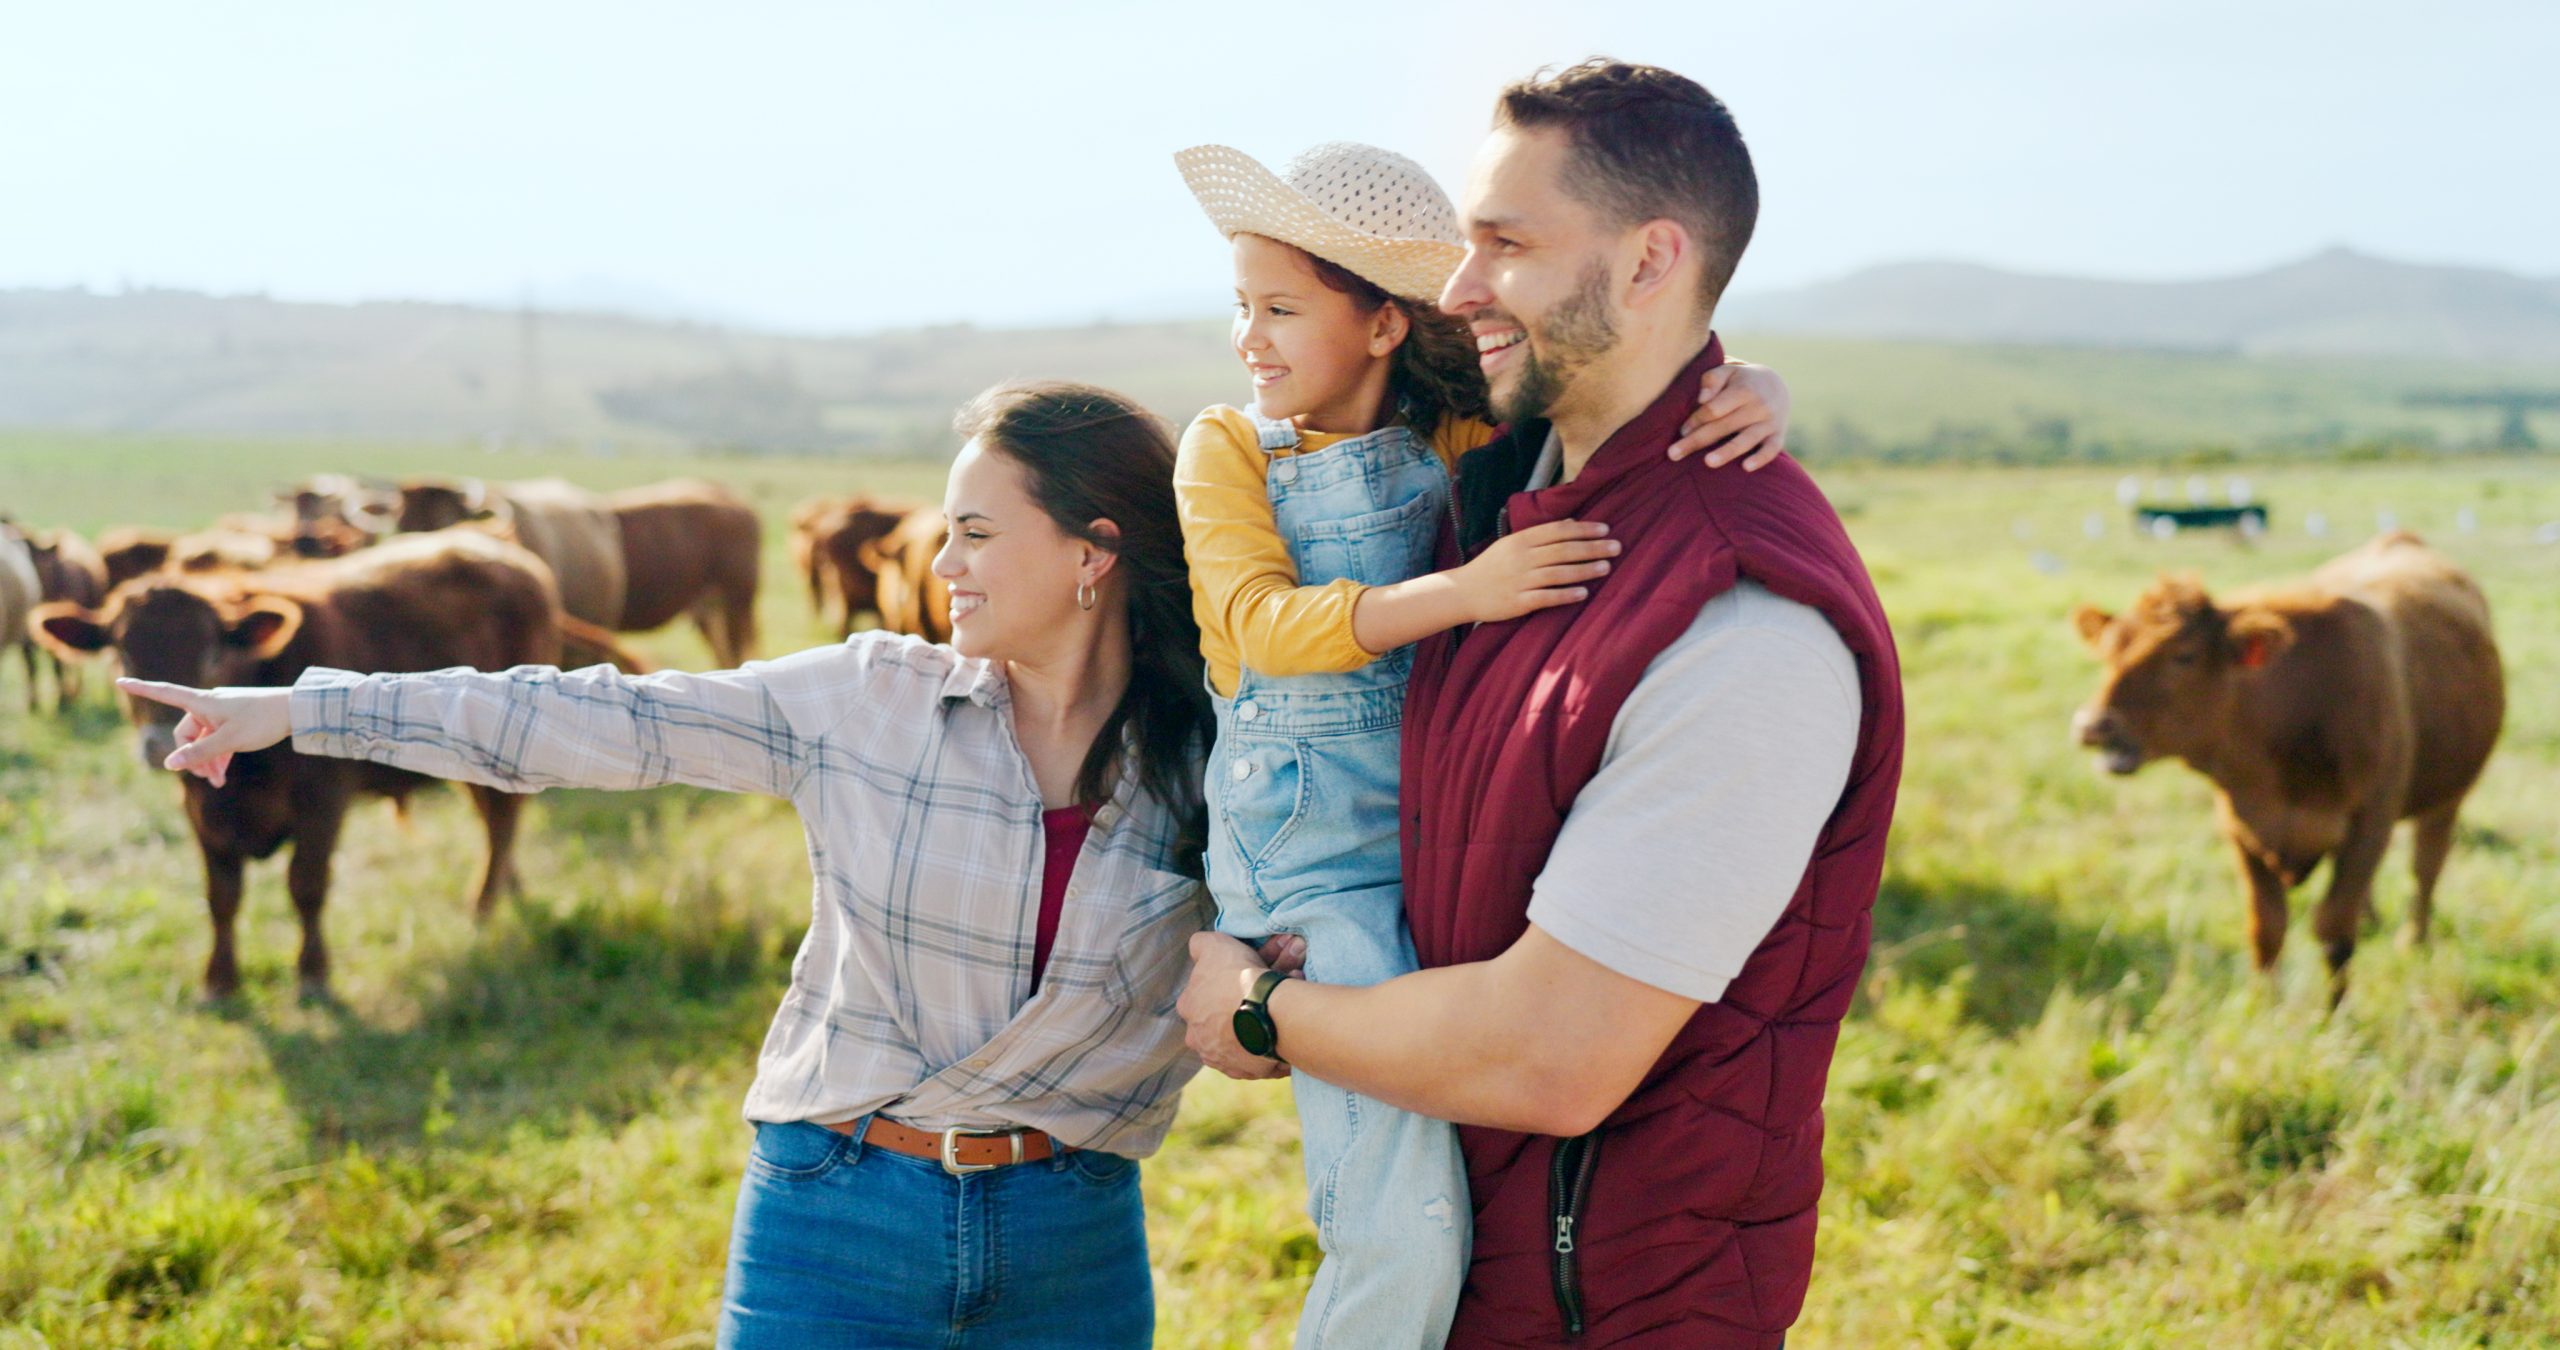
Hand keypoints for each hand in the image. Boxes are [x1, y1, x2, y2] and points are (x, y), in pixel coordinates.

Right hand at [115, 679, 293, 787]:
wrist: (297, 711)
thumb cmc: (263, 720)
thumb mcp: (229, 740)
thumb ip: (200, 753)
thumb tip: (170, 764)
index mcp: (202, 702)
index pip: (165, 693)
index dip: (142, 689)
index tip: (120, 681)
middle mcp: (209, 705)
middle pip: (186, 733)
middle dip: (192, 756)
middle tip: (208, 777)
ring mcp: (222, 715)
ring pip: (203, 741)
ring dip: (206, 761)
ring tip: (217, 781)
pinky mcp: (235, 723)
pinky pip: (217, 741)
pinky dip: (217, 757)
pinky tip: (221, 777)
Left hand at [1178, 931, 1292, 1080]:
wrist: (1267, 1012)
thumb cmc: (1237, 977)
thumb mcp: (1214, 945)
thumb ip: (1200, 945)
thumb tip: (1197, 946)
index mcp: (1189, 1008)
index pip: (1201, 996)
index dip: (1222, 985)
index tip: (1242, 980)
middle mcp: (1200, 1039)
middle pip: (1219, 1021)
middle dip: (1238, 1009)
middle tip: (1265, 994)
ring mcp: (1223, 1059)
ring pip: (1239, 1041)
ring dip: (1254, 1029)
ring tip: (1278, 1012)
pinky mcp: (1248, 1073)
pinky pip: (1259, 1059)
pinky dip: (1269, 1048)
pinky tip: (1282, 1032)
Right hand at [1449, 521, 1617, 623]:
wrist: (1462, 592)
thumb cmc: (1491, 567)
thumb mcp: (1511, 544)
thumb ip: (1540, 535)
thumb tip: (1571, 523)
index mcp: (1521, 540)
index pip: (1558, 531)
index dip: (1583, 529)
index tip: (1605, 529)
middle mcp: (1522, 558)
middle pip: (1563, 550)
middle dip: (1592, 547)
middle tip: (1617, 547)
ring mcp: (1520, 580)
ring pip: (1558, 572)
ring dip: (1585, 570)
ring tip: (1607, 567)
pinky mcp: (1518, 602)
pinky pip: (1546, 597)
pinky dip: (1566, 594)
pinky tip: (1584, 593)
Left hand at [1669, 361, 1790, 469]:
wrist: (1776, 385)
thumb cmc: (1740, 381)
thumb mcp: (1727, 371)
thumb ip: (1712, 380)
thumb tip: (1701, 399)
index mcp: (1744, 389)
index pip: (1714, 409)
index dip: (1696, 420)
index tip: (1681, 431)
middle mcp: (1758, 405)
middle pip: (1724, 426)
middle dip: (1697, 440)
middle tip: (1673, 454)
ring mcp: (1770, 422)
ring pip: (1747, 439)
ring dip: (1727, 451)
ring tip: (1708, 462)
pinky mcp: (1778, 435)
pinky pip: (1773, 449)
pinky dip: (1761, 459)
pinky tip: (1746, 468)